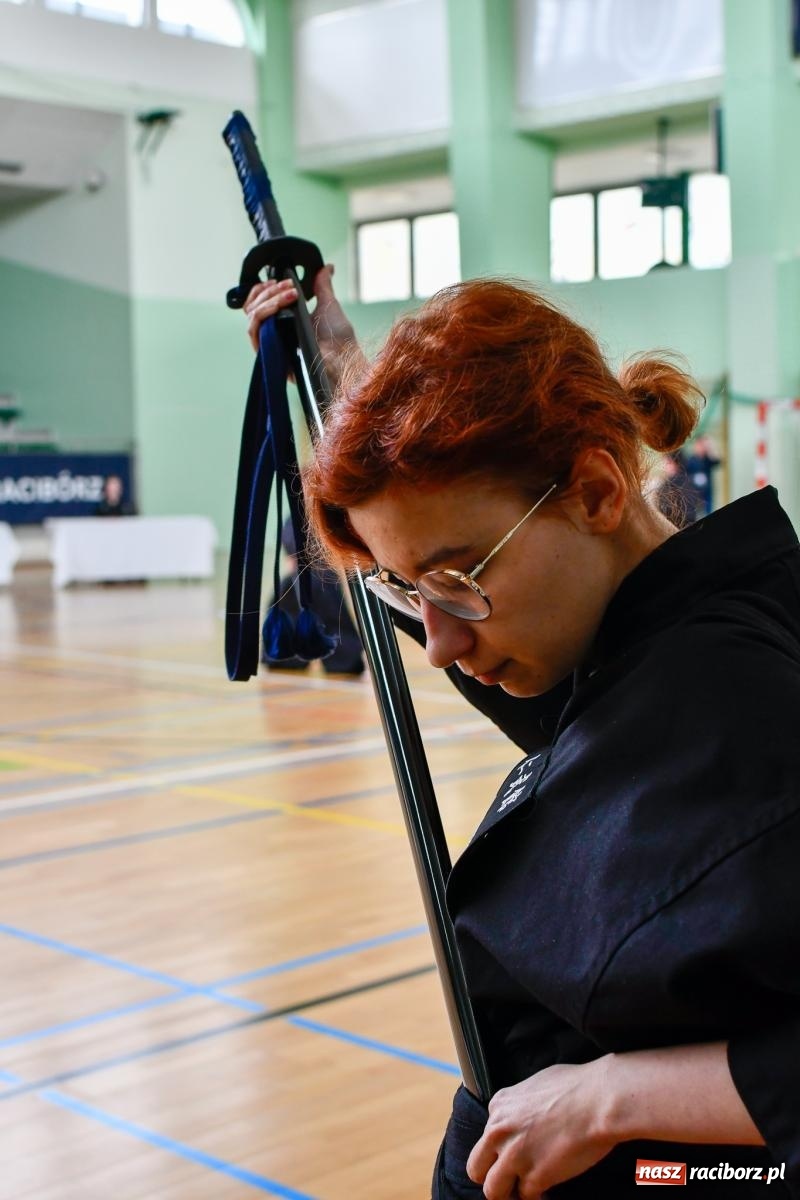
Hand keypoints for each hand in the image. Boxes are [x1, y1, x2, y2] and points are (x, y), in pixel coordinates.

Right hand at [243, 264, 357, 386]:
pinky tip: (278, 306)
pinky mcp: (270, 355)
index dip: (262, 290)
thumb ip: (322, 286)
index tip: (277, 280)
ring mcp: (272, 344)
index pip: (259, 304)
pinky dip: (263, 315)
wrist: (344, 359)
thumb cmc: (339, 340)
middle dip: (268, 291)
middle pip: (252, 309)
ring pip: (252, 318)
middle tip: (287, 285)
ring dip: (267, 300)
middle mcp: (276, 333)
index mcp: (285, 323)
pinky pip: (254, 332)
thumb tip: (327, 267)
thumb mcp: (329, 305)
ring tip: (288, 294)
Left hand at [466, 1061, 614, 1199]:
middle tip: (511, 1180)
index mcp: (499, 1106)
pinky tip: (547, 1191)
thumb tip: (525, 1116)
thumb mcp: (535, 1084)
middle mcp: (499, 1131)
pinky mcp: (534, 1177)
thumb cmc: (578, 1086)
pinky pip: (526, 1197)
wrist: (600, 1099)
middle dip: (493, 1176)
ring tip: (526, 1190)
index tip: (517, 1153)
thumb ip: (520, 1105)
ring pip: (493, 1190)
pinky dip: (537, 1196)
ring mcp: (514, 1155)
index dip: (502, 1149)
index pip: (486, 1138)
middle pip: (476, 1168)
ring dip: (509, 1192)